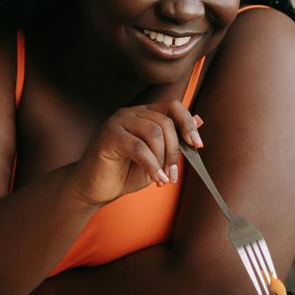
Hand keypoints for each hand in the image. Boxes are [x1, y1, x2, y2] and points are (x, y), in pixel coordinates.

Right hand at [67, 100, 203, 207]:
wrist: (94, 189)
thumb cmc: (124, 173)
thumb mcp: (157, 158)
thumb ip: (175, 140)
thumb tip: (200, 120)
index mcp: (143, 114)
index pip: (173, 106)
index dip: (188, 123)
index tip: (197, 145)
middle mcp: (130, 113)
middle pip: (165, 123)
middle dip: (174, 152)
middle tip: (172, 175)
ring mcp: (117, 122)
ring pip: (154, 133)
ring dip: (163, 160)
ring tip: (162, 179)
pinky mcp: (108, 136)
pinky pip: (139, 148)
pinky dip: (152, 165)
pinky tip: (156, 179)